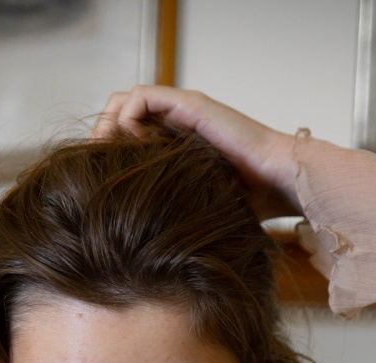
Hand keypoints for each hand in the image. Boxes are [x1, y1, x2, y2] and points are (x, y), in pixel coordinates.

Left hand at [94, 86, 300, 219]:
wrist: (281, 182)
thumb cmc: (251, 202)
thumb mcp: (196, 209)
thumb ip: (171, 213)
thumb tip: (137, 252)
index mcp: (178, 144)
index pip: (128, 134)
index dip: (109, 153)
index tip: (97, 182)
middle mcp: (178, 122)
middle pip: (120, 114)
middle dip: (102, 139)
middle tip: (94, 169)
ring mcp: (183, 111)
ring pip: (125, 100)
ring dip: (108, 126)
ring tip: (106, 157)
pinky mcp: (190, 106)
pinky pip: (141, 97)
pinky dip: (126, 118)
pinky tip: (131, 148)